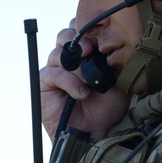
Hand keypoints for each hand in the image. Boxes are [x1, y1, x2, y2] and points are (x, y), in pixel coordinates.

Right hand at [40, 24, 131, 139]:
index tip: (101, 39)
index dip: (87, 29)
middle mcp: (68, 59)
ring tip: (89, 82)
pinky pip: (52, 73)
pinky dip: (68, 82)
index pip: (80, 30)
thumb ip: (111, 60)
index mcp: (85, 54)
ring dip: (76, 67)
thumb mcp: (117, 80)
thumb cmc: (107, 108)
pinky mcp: (44, 83)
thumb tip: (107, 42)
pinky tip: (82, 93)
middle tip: (90, 50)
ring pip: (58, 53)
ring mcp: (55, 70)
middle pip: (65, 35)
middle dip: (78, 39)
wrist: (95, 133)